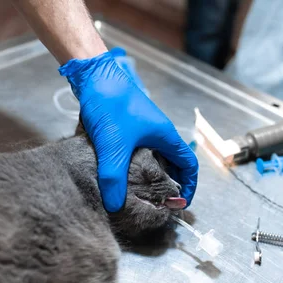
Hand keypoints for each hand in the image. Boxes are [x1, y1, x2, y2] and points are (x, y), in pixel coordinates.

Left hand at [59, 52, 197, 211]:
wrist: (93, 75)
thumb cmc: (111, 105)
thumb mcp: (113, 146)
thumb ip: (114, 178)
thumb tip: (115, 206)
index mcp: (166, 137)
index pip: (189, 166)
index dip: (188, 187)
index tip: (179, 203)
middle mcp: (159, 134)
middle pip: (174, 164)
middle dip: (169, 185)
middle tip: (158, 203)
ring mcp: (144, 130)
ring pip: (156, 158)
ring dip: (152, 176)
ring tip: (140, 193)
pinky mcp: (129, 127)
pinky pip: (140, 152)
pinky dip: (137, 167)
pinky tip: (121, 175)